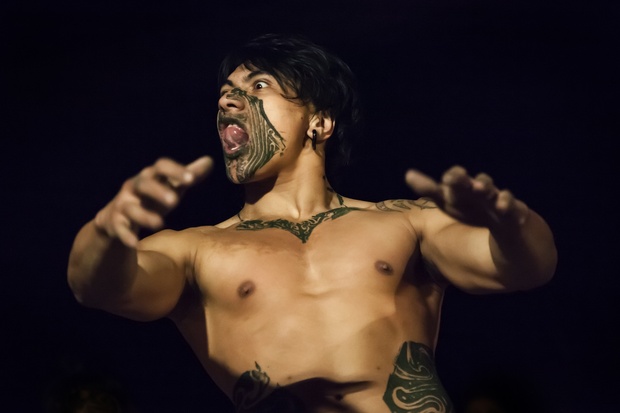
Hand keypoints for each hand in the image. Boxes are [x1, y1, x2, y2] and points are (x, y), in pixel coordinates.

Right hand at [94, 156, 213, 246]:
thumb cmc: (151, 199)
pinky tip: (135, 244)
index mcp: (150, 176)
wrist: (116, 218)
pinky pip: (120, 228)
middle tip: (175, 201)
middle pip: (143, 184)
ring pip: (130, 207)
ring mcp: (123, 205)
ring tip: (159, 224)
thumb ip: (189, 175)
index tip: (191, 179)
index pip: (161, 166)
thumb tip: (210, 161)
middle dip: (158, 191)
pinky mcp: (116, 223)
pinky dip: (126, 236)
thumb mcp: (170, 187)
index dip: (175, 171)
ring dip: (144, 215)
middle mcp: (134, 187)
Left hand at [405, 165, 528, 228]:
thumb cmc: (471, 208)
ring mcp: (499, 200)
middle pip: (477, 183)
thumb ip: (429, 188)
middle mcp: (483, 191)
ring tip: (481, 190)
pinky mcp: (515, 213)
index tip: (448, 179)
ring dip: (488, 190)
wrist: (505, 221)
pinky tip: (504, 208)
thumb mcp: (448, 202)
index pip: (457, 179)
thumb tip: (408, 173)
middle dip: (470, 182)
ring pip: (496, 193)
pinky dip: (510, 207)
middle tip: (461, 181)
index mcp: (464, 189)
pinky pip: (515, 208)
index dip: (454, 178)